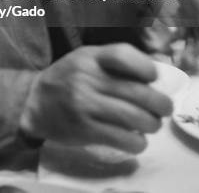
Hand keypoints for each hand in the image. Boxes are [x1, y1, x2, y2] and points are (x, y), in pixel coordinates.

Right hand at [19, 43, 171, 152]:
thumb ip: (114, 61)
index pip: (124, 55)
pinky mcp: (84, 130)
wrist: (34, 101)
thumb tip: (154, 75)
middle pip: (137, 92)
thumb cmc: (67, 77)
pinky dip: (137, 142)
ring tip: (151, 124)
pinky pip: (122, 139)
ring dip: (152, 124)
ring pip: (134, 118)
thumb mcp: (86, 58)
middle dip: (160, 104)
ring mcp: (84, 105)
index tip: (153, 77)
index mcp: (89, 56)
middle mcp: (86, 78)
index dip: (146, 67)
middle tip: (164, 108)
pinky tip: (136, 139)